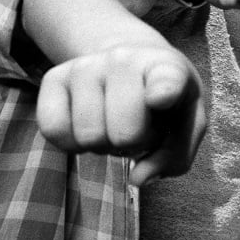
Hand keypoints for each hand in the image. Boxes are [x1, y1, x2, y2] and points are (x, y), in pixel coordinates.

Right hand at [37, 46, 205, 185]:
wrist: (133, 62)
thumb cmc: (165, 104)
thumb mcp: (185, 127)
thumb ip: (173, 158)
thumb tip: (137, 179)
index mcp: (168, 69)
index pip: (166, 80)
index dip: (163, 92)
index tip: (160, 98)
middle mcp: (125, 60)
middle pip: (125, 134)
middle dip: (133, 145)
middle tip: (138, 129)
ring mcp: (86, 65)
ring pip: (89, 136)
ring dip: (103, 145)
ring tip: (114, 124)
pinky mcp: (54, 76)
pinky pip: (53, 130)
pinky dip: (71, 143)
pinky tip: (89, 127)